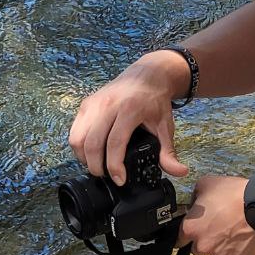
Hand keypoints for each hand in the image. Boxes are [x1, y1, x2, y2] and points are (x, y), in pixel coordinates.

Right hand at [68, 52, 190, 184]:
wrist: (148, 74)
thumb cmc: (155, 100)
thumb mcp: (166, 125)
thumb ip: (169, 151)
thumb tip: (179, 172)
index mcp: (129, 109)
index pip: (115, 143)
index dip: (114, 166)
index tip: (119, 180)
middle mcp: (108, 105)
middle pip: (92, 143)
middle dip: (96, 166)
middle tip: (106, 176)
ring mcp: (94, 103)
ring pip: (78, 138)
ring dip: (84, 157)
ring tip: (98, 165)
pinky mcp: (86, 104)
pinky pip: (75, 130)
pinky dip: (79, 146)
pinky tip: (91, 152)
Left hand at [178, 175, 254, 254]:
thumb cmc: (235, 194)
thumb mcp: (206, 184)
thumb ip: (194, 197)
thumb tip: (194, 204)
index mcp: (191, 229)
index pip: (179, 240)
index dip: (188, 234)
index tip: (196, 230)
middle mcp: (203, 246)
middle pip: (198, 248)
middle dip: (206, 239)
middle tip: (220, 226)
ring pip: (217, 254)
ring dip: (223, 245)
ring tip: (236, 229)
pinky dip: (238, 251)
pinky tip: (244, 236)